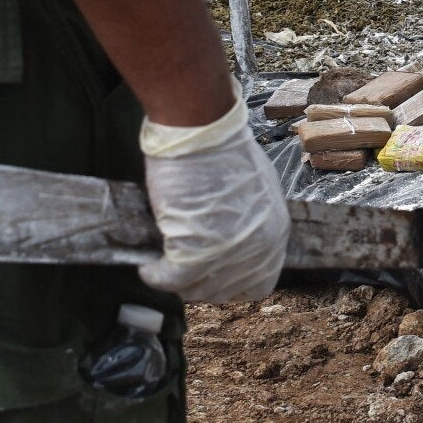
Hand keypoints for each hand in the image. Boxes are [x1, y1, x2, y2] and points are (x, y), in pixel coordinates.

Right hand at [137, 100, 289, 302]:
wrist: (202, 130)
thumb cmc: (222, 149)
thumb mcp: (255, 188)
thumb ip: (249, 219)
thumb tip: (230, 235)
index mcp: (275, 231)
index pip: (259, 283)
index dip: (232, 283)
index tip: (210, 275)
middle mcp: (258, 248)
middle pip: (226, 291)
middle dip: (200, 285)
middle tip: (178, 272)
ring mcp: (229, 252)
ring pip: (197, 289)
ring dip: (177, 282)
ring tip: (160, 268)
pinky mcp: (196, 251)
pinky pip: (171, 279)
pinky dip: (156, 276)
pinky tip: (148, 266)